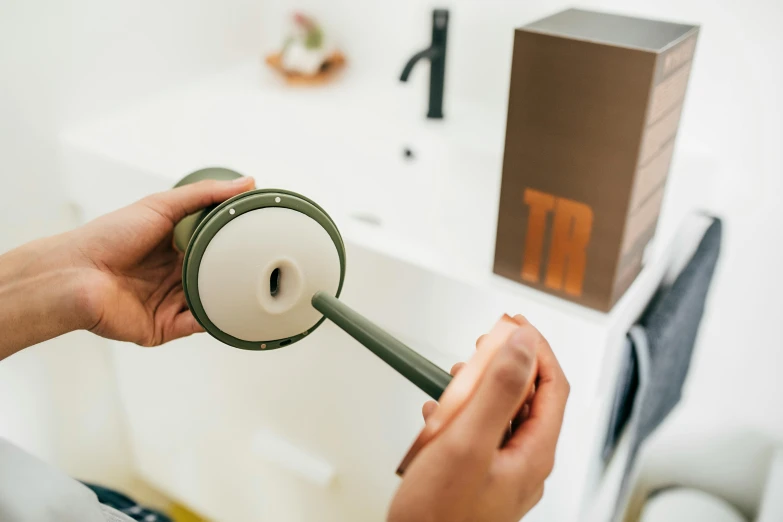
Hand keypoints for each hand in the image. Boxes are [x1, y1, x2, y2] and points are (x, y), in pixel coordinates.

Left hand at [69, 176, 254, 345]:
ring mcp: (169, 305)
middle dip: (237, 276)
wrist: (75, 275)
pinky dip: (216, 321)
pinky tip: (234, 312)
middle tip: (267, 266)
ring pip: (211, 304)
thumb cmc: (108, 237)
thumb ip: (204, 195)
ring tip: (259, 290)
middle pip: (214, 279)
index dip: (234, 245)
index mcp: (172, 251)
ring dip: (230, 299)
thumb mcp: (161, 205)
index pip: (212, 249)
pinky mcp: (164, 328)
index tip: (260, 237)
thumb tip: (246, 182)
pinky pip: (198, 326)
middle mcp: (172, 279)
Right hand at [388, 317, 568, 521]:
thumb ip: (498, 391)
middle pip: (528, 398)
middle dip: (505, 365)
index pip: (552, 385)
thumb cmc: (439, 517)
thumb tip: (522, 346)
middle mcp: (524, 462)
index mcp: (533, 452)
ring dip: (481, 389)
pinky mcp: (480, 478)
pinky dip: (463, 415)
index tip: (516, 325)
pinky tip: (441, 415)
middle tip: (484, 345)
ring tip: (458, 378)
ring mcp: (503, 472)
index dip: (536, 349)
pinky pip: (481, 435)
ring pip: (502, 415)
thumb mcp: (468, 443)